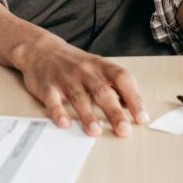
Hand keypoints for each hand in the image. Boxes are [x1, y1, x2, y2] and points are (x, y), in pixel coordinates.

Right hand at [14, 35, 147, 136]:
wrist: (41, 50)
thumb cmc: (75, 64)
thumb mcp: (98, 68)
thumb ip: (115, 87)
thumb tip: (134, 109)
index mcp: (101, 66)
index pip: (122, 79)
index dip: (134, 97)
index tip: (141, 117)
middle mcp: (85, 71)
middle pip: (102, 92)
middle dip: (114, 112)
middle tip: (124, 130)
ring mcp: (65, 78)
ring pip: (78, 97)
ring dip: (87, 115)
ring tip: (95, 132)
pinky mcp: (47, 87)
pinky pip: (53, 100)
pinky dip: (58, 112)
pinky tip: (64, 123)